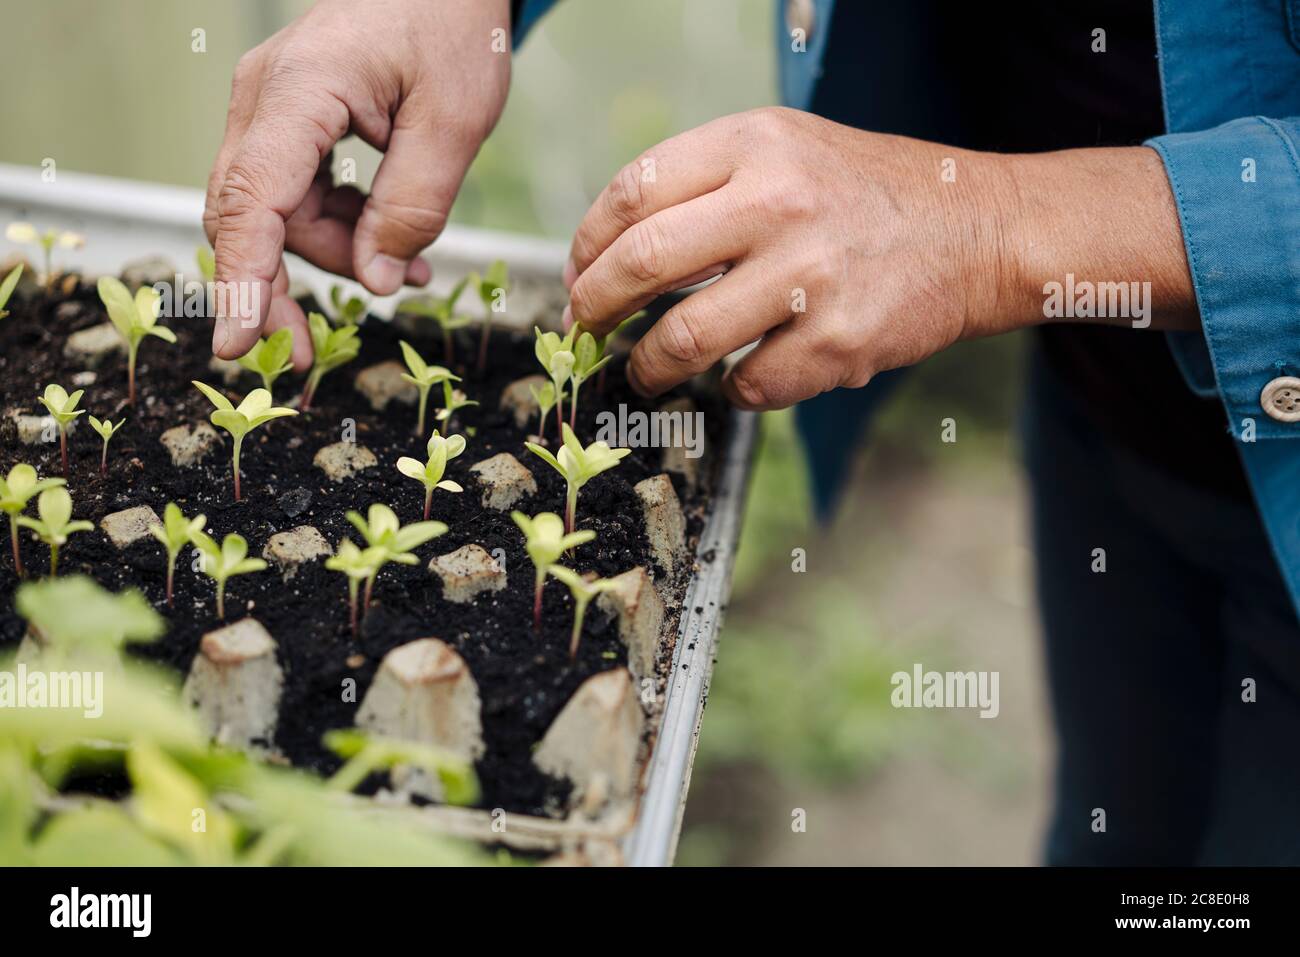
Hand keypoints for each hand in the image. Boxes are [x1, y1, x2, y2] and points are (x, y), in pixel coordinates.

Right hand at [204, 0, 511, 367]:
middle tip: (303, 357)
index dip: (241, 280)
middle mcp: (265, 100)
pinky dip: (339, 230)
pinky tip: (393, 246)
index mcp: (298, 90)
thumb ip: (413, 207)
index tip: (234, 344)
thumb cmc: (453, 29)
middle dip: (272, 290)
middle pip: (245, 216)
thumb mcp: (454, 124)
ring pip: (274, 215)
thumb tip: (374, 282)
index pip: (251, 199)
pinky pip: (296, 196)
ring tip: (408, 272)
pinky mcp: (290, 123)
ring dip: (331, 257)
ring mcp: (271, 110)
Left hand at [563, 107, 1195, 409]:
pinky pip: (750, 385)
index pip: (631, 193)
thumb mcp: (788, 150)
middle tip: (584, 332)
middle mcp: (779, 202)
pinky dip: (735, 390)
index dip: (586, 246)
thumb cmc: (867, 194)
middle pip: (641, 265)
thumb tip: (615, 248)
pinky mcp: (838, 342)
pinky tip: (744, 374)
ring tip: (647, 373)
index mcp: (754, 144)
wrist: (978, 229)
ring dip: (649, 368)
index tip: (578, 275)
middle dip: (593, 310)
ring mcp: (810, 276)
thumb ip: (707, 183)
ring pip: (684, 341)